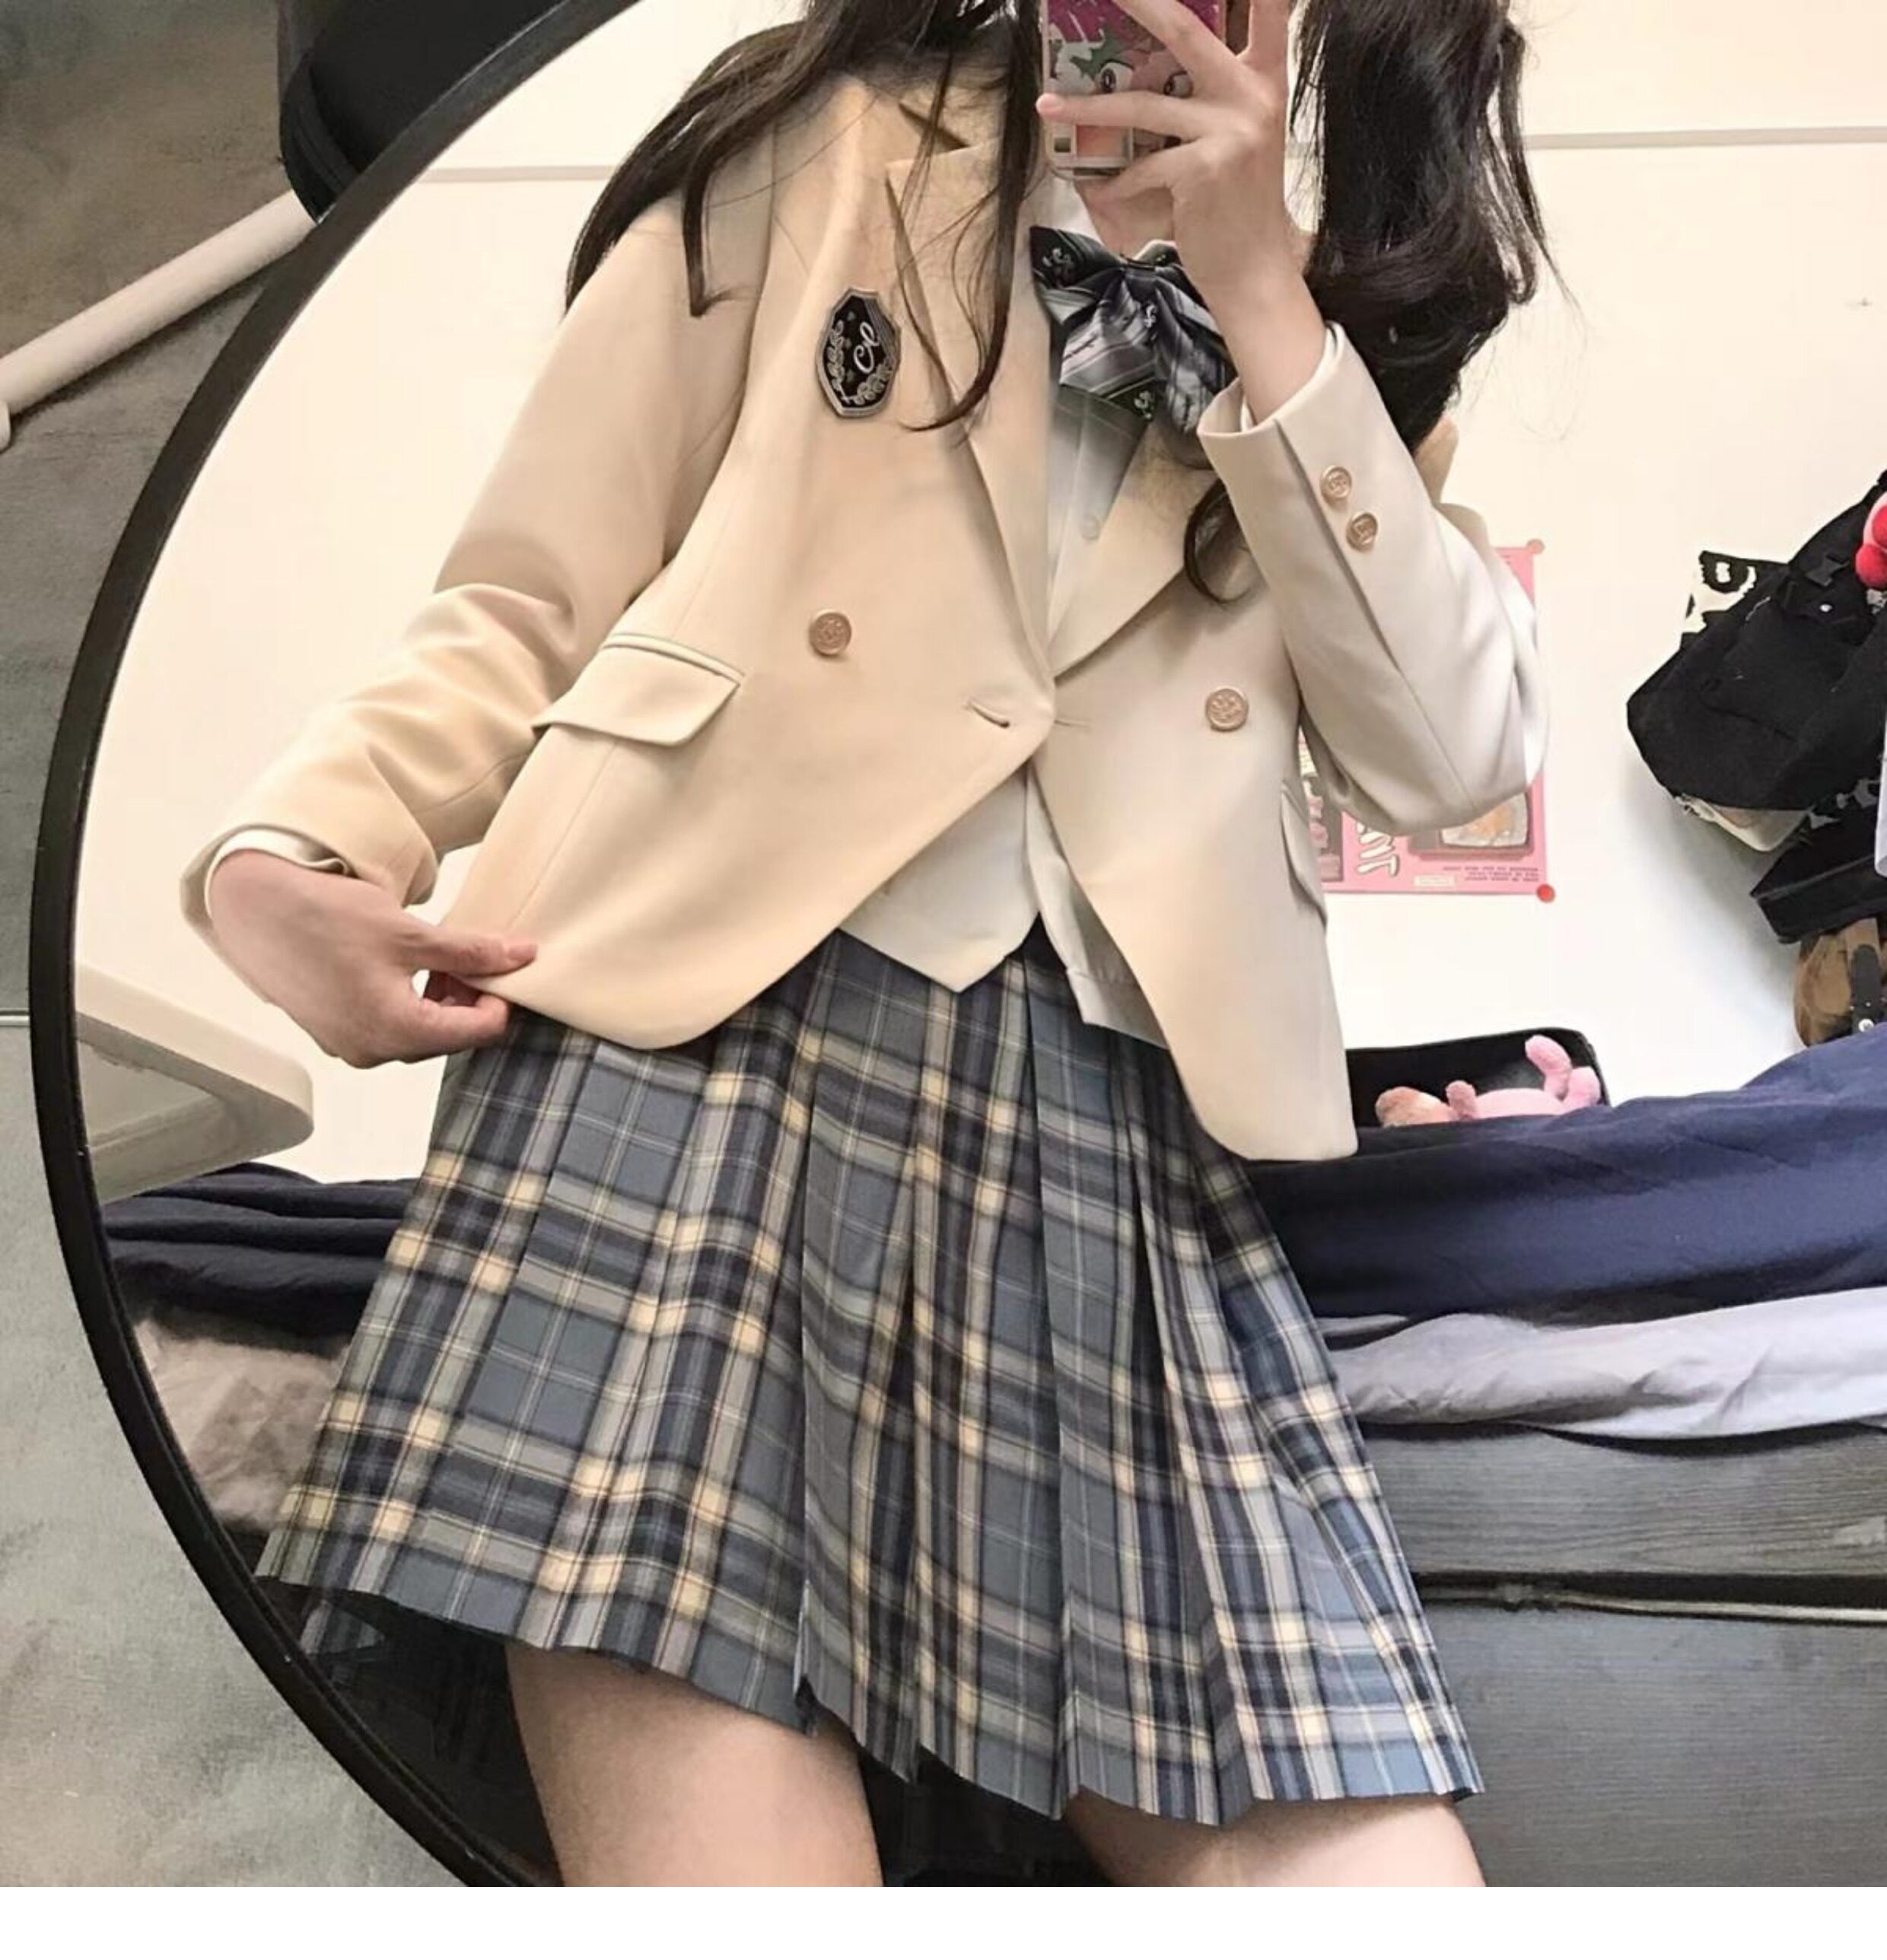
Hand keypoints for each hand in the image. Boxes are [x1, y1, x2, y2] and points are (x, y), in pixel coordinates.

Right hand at [206, 849, 536, 1068]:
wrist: (256, 910)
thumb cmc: (327, 918)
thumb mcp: (410, 933)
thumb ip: (471, 951)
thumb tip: (522, 956)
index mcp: (396, 1031)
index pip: (480, 1031)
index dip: (501, 997)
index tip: (504, 963)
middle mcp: (373, 1051)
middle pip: (451, 1037)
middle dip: (471, 999)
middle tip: (474, 956)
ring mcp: (351, 1046)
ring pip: (422, 1034)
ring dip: (442, 1001)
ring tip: (440, 958)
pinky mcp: (335, 1033)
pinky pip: (390, 1029)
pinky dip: (411, 1003)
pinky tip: (407, 967)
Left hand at [1036, 0, 1298, 320]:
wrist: (1255, 270)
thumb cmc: (1239, 205)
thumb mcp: (1241, 137)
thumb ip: (1214, 96)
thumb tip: (1148, 68)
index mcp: (1265, 79)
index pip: (1268, 10)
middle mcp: (1252, 95)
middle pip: (1186, 30)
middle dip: (1139, 2)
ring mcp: (1229, 130)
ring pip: (1142, 105)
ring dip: (1087, 107)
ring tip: (1049, 105)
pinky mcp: (1203, 168)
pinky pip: (1140, 166)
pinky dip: (1116, 182)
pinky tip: (1101, 192)